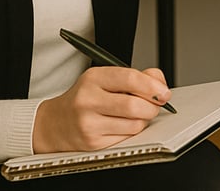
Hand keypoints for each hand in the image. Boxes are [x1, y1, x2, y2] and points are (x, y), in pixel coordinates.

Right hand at [32, 66, 171, 152]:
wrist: (55, 123)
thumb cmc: (85, 98)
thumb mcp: (104, 78)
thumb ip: (135, 76)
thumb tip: (160, 84)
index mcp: (93, 78)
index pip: (130, 78)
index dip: (153, 86)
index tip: (164, 92)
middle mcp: (88, 100)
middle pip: (135, 105)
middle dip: (152, 106)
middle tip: (155, 105)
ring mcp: (89, 124)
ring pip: (134, 124)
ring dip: (143, 120)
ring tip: (136, 114)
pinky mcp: (93, 143)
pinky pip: (127, 137)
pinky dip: (131, 131)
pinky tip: (122, 124)